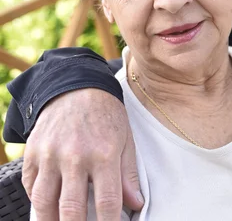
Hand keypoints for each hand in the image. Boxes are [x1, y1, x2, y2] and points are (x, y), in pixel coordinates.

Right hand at [23, 88, 142, 219]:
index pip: (107, 202)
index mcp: (104, 154)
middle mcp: (75, 156)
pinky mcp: (33, 153)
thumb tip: (136, 204)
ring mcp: (50, 155)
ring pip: (44, 203)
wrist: (78, 87)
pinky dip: (38, 202)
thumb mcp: (126, 141)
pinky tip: (48, 208)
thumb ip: (129, 174)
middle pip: (71, 209)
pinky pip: (31, 186)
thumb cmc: (107, 116)